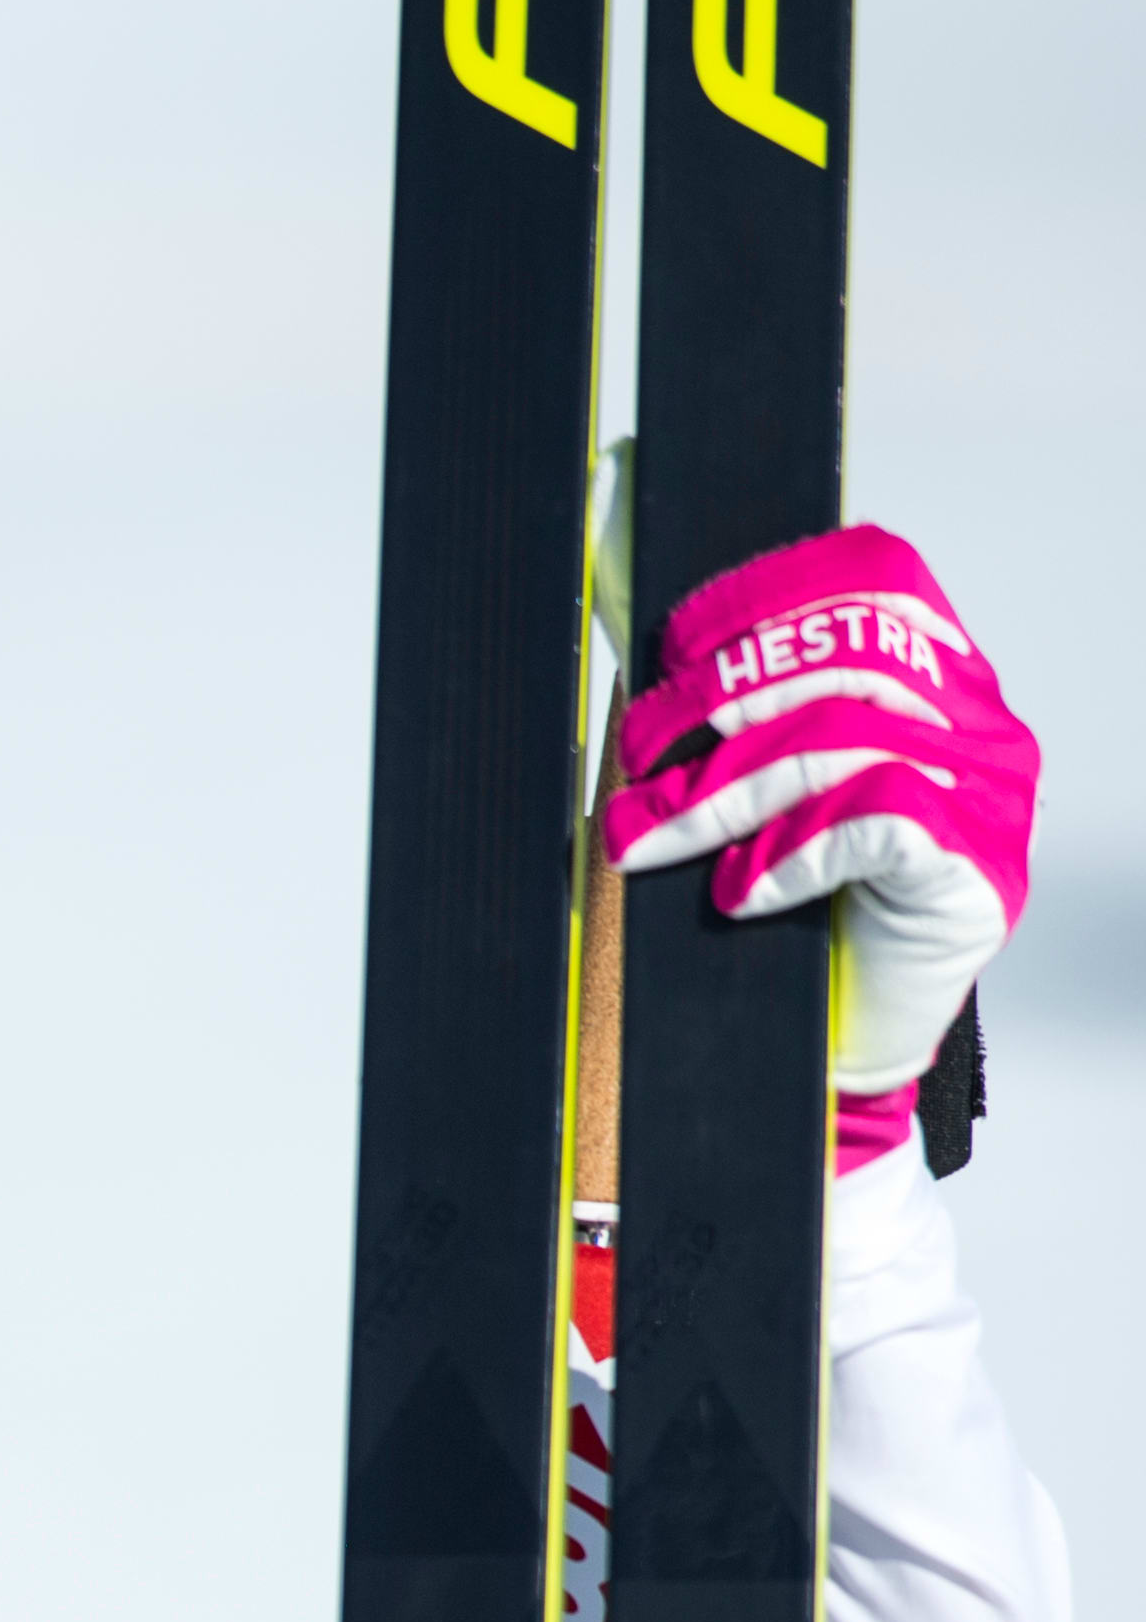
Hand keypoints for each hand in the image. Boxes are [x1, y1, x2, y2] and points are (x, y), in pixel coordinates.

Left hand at [603, 523, 1035, 1091]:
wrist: (840, 1038)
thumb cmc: (796, 906)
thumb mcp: (760, 788)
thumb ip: (734, 713)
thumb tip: (633, 631)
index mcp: (936, 677)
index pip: (873, 583)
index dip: (767, 599)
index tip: (672, 647)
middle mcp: (974, 725)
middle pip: (847, 657)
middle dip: (719, 698)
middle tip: (637, 755)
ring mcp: (987, 798)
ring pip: (844, 742)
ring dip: (721, 791)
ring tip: (648, 838)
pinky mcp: (974, 874)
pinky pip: (877, 823)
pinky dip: (790, 852)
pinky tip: (742, 891)